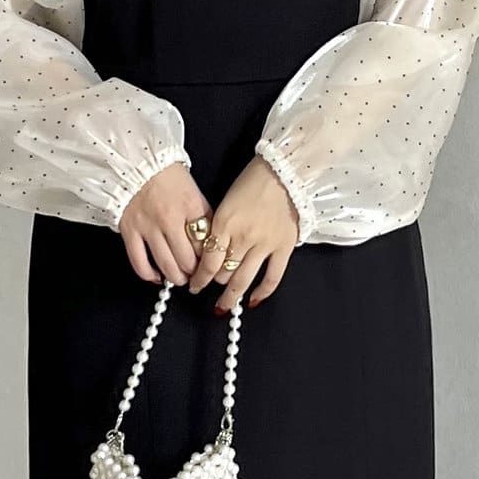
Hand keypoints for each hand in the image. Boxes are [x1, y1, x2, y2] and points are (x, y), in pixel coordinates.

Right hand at [118, 162, 212, 284]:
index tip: (209, 265)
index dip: (209, 260)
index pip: (205, 245)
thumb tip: (210, 244)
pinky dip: (150, 275)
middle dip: (195, 273)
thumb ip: (203, 218)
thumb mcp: (194, 193)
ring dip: (177, 278)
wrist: (138, 162)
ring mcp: (148, 226)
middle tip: (196, 276)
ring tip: (181, 278)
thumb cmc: (167, 175)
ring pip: (167, 265)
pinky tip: (157, 276)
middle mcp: (169, 219)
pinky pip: (140, 262)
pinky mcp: (130, 231)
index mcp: (190, 207)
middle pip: (188, 260)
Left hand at [186, 156, 299, 310]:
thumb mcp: (225, 203)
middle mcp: (242, 237)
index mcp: (224, 224)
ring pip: (243, 280)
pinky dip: (262, 292)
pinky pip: (272, 277)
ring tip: (224, 306)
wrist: (284, 172)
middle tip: (209, 290)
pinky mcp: (284, 247)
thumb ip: (217, 229)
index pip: (207, 262)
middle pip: (223, 272)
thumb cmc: (253, 181)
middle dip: (214, 283)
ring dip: (231, 296)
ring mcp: (264, 244)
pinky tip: (253, 300)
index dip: (199, 279)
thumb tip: (210, 253)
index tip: (194, 285)